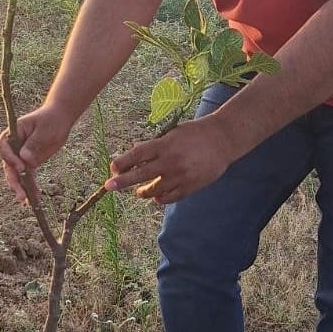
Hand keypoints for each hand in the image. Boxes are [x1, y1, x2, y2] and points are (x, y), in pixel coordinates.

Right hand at [0, 104, 72, 203]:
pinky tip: (36, 199)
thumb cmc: (51, 119)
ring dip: (21, 188)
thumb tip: (24, 159)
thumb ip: (34, 143)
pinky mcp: (30, 163)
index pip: (3, 147)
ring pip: (17, 174)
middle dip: (13, 180)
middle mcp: (13, 146)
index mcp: (13, 133)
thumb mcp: (44, 129)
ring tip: (26, 201)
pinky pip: (28, 177)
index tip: (20, 167)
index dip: (9, 158)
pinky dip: (31, 188)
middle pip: (8, 165)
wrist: (60, 119)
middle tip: (20, 193)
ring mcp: (20, 155)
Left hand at [105, 117, 233, 204]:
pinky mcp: (190, 186)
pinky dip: (160, 198)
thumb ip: (156, 146)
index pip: (138, 154)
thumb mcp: (173, 133)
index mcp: (165, 145)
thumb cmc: (195, 133)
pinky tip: (156, 196)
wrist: (223, 140)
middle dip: (122, 181)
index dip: (123, 162)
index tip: (112, 168)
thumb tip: (136, 159)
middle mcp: (170, 161)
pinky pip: (170, 197)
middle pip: (141, 174)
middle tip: (109, 186)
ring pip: (154, 190)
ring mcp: (180, 176)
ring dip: (143, 192)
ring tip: (139, 191)